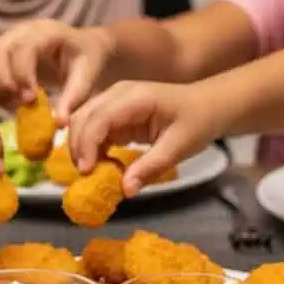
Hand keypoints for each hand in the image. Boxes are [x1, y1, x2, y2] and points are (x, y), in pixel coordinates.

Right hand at [0, 19, 115, 121]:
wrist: (81, 46)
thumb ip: (72, 99)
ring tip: (13, 105)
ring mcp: (6, 38)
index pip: (23, 47)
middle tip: (20, 106)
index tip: (30, 100)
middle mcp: (22, 30)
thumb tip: (57, 124)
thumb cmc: (85, 60)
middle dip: (4, 82)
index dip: (22, 73)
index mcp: (47, 31)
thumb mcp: (86, 78)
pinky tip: (6, 101)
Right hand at [68, 80, 218, 194]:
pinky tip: (100, 164)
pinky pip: (93, 129)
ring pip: (82, 121)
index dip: (87, 144)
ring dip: (80, 147)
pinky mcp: (115, 113)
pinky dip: (91, 147)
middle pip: (83, 116)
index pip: (99, 118)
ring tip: (91, 172)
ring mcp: (114, 101)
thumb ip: (150, 167)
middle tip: (85, 176)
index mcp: (135, 98)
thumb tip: (125, 189)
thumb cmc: (196, 122)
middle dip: (77, 146)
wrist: (206, 106)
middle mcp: (118, 94)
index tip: (86, 171)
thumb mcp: (178, 147)